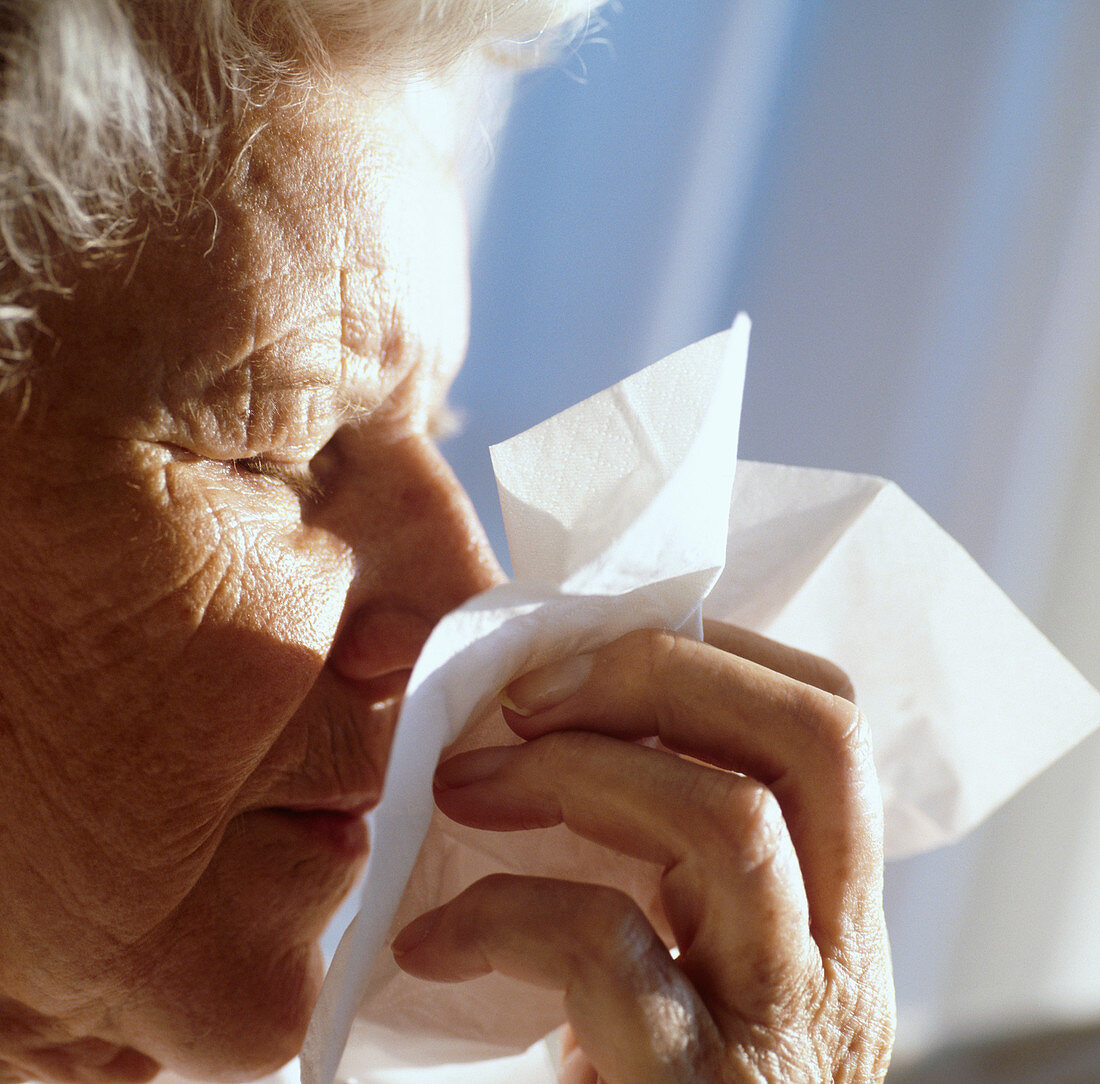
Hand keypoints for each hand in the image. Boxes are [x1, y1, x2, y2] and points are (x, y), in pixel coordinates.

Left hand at [392, 622, 894, 1081]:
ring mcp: (782, 1035)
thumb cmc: (627, 1071)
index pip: (833, 719)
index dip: (716, 656)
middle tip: (522, 700)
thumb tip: (559, 696)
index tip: (585, 663)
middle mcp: (841, 961)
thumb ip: (661, 838)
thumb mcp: (680, 938)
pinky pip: (611, 950)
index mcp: (834, 904)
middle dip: (655, 677)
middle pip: (814, 740)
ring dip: (574, 773)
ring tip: (462, 791)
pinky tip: (431, 941)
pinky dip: (506, 912)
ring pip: (730, 824)